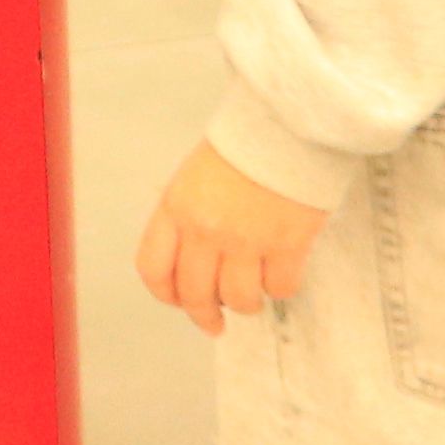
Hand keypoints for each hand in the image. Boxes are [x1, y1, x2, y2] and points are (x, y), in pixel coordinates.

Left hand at [135, 141, 328, 332]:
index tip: (178, 302)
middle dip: (204, 315)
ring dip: (246, 305)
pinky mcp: (288, 243)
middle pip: (194, 293)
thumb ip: (189, 217)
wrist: (290, 121)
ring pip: (239, 299)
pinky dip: (281, 288)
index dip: (165, 294)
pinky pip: (280, 287)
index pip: (153, 268)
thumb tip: (196, 262)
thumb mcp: (197, 175)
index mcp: (176, 207)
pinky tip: (282, 274)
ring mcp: (247, 238)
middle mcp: (205, 228)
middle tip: (214, 323)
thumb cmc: (246, 143)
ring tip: (254, 297)